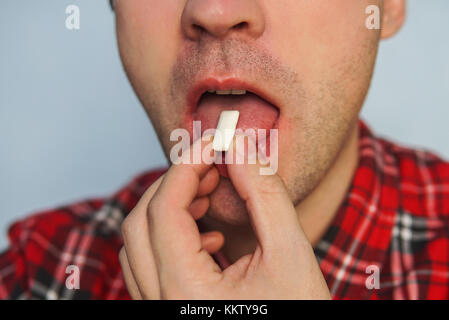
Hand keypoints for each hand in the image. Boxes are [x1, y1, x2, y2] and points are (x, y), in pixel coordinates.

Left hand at [119, 138, 330, 298]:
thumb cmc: (299, 318)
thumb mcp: (291, 254)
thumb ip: (264, 194)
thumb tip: (241, 147)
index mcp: (185, 292)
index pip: (165, 209)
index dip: (188, 165)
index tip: (215, 142)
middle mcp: (160, 304)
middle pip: (140, 223)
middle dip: (176, 184)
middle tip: (214, 167)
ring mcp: (160, 310)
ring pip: (138, 244)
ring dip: (170, 208)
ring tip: (212, 195)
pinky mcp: (170, 310)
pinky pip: (149, 265)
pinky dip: (172, 236)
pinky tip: (209, 236)